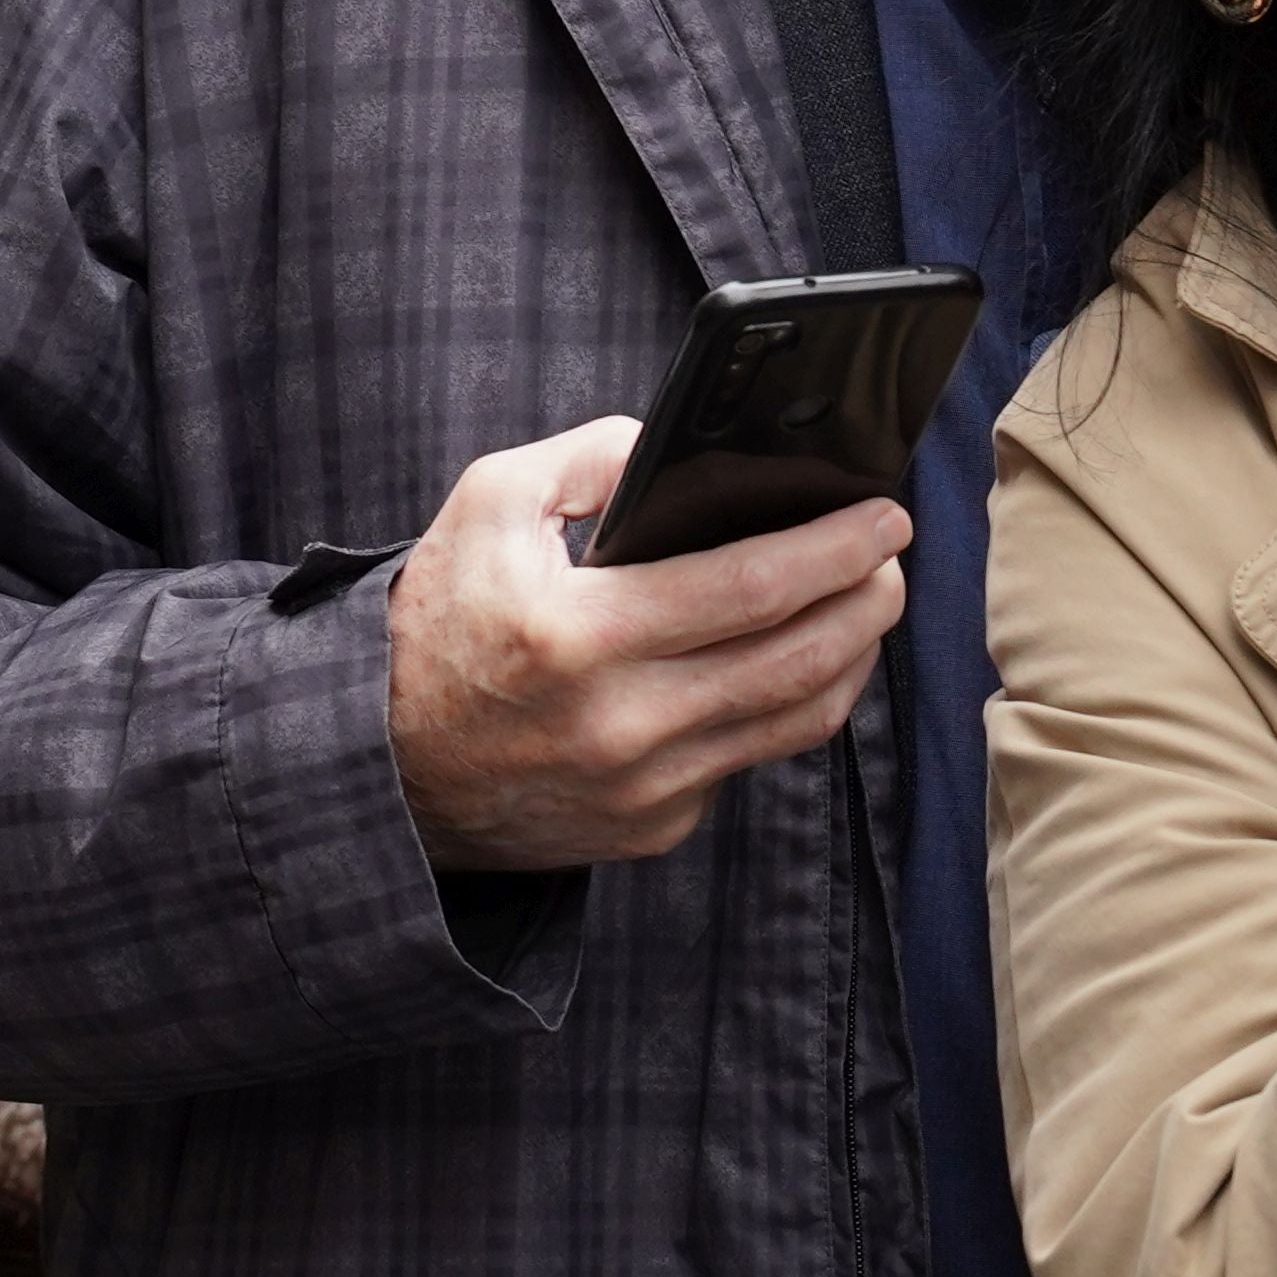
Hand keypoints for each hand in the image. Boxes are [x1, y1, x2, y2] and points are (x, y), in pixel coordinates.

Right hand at [383, 417, 908, 873]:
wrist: (383, 766)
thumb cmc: (439, 620)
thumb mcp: (488, 503)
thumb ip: (591, 455)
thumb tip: (687, 447)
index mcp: (578, 635)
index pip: (749, 588)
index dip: (834, 548)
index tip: (883, 514)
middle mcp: (619, 724)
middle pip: (798, 659)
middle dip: (868, 598)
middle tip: (893, 553)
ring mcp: (643, 789)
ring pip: (795, 720)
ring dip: (851, 656)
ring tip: (865, 604)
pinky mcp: (651, 829)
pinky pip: (746, 760)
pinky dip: (783, 706)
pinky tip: (792, 662)